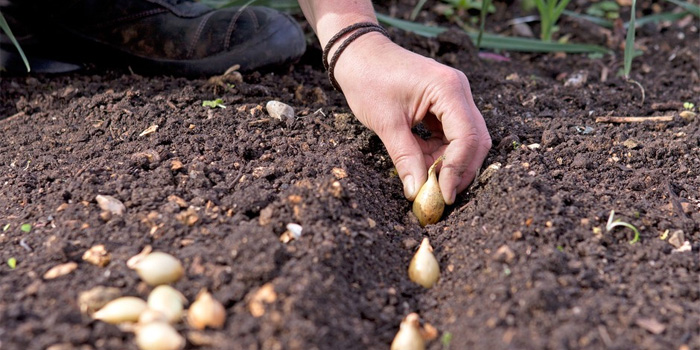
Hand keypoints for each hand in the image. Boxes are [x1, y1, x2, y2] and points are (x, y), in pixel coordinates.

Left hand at [333, 33, 490, 203]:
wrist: (358, 55)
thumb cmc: (369, 80)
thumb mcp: (386, 123)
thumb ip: (405, 158)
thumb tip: (416, 192)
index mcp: (448, 89)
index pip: (467, 137)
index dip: (458, 169)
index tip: (444, 195)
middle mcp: (458, 90)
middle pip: (474, 140)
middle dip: (459, 170)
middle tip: (440, 195)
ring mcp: (454, 97)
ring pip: (465, 140)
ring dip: (447, 163)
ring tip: (423, 178)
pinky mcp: (444, 104)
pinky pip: (451, 135)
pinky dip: (439, 152)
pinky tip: (421, 162)